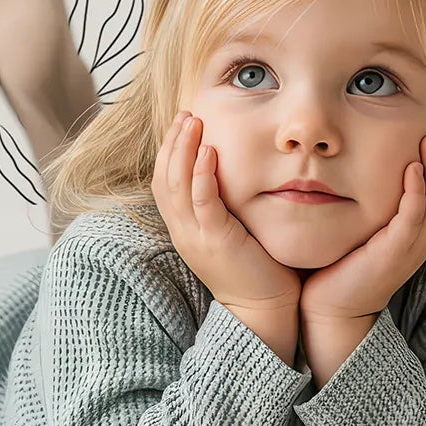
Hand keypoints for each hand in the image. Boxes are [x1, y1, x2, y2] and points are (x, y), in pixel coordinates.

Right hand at [152, 110, 301, 312]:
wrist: (262, 311)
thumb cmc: (253, 269)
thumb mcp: (229, 232)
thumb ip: (223, 205)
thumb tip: (231, 172)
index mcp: (183, 228)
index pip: (163, 182)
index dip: (169, 150)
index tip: (182, 124)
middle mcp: (182, 231)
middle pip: (163, 178)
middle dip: (172, 142)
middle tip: (185, 114)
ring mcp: (195, 236)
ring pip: (176, 185)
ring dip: (183, 150)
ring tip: (192, 122)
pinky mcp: (216, 241)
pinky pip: (202, 202)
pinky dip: (202, 174)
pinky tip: (208, 151)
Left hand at [298, 126, 425, 320]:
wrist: (330, 308)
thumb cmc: (343, 265)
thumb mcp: (367, 229)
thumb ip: (378, 204)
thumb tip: (368, 166)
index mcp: (419, 235)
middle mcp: (421, 241)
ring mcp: (410, 249)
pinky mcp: (392, 255)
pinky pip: (413, 220)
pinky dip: (416, 193)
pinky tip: (412, 169)